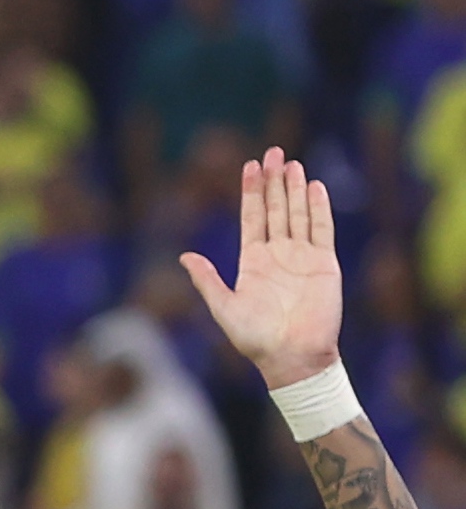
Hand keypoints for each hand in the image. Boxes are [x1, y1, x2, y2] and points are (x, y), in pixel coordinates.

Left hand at [181, 147, 342, 391]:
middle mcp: (278, 254)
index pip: (252, 217)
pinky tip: (315, 187)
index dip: (251, 192)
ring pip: (299, 213)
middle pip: (276, 208)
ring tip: (293, 163)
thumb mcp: (223, 307)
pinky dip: (319, 208)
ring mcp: (302, 257)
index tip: (250, 166)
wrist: (291, 356)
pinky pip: (322, 230)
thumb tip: (184, 256)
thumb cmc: (255, 338)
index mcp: (252, 260)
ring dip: (296, 189)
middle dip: (274, 181)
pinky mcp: (324, 264)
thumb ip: (206, 280)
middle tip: (274, 151)